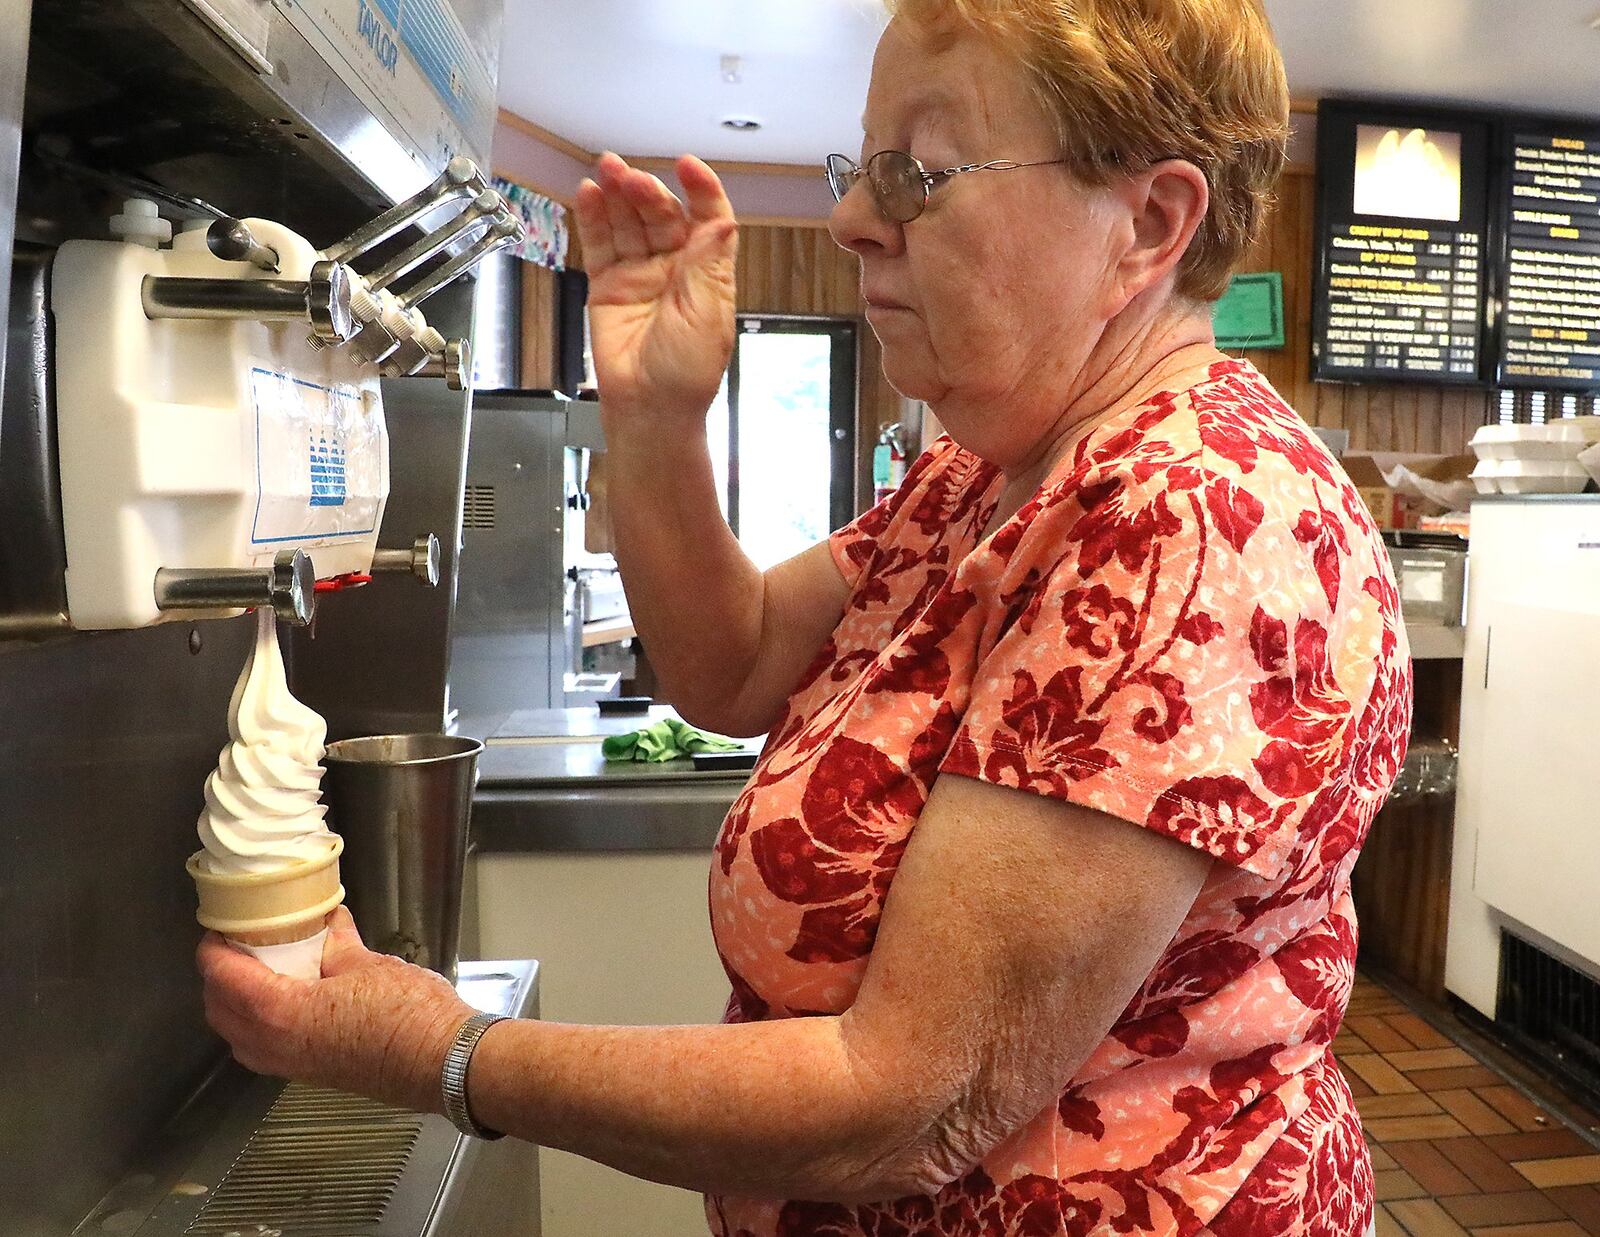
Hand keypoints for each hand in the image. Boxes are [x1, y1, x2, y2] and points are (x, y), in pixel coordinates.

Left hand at [197, 907, 474, 1113]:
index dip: (213, 951)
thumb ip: (337, 945)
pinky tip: (285, 1003)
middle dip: (217, 979)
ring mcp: (293, 1065)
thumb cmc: (409, 1016)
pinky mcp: (311, 1073)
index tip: (217, 931)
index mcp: (281, 1012)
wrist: (441, 1060)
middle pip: (220, 1012)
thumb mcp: (368, 964)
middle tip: (234, 948)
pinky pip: (263, 1051)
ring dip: (234, 1007)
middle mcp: (276, 1045)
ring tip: (255, 975)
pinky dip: (257, 1026)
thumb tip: (329, 926)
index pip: (224, 978)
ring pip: (238, 1037)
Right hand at [574, 152, 738, 428]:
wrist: (650, 408)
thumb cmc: (685, 374)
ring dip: (620, 195)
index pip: (708, 219)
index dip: (701, 189)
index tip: (688, 166)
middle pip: (663, 215)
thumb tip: (724, 220)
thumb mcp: (707, 314)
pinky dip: (595, 217)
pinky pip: (601, 244)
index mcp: (707, 273)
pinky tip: (590, 194)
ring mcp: (640, 275)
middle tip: (631, 177)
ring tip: (608, 171)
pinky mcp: (608, 286)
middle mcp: (675, 269)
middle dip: (648, 191)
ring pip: (630, 223)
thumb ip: (707, 263)